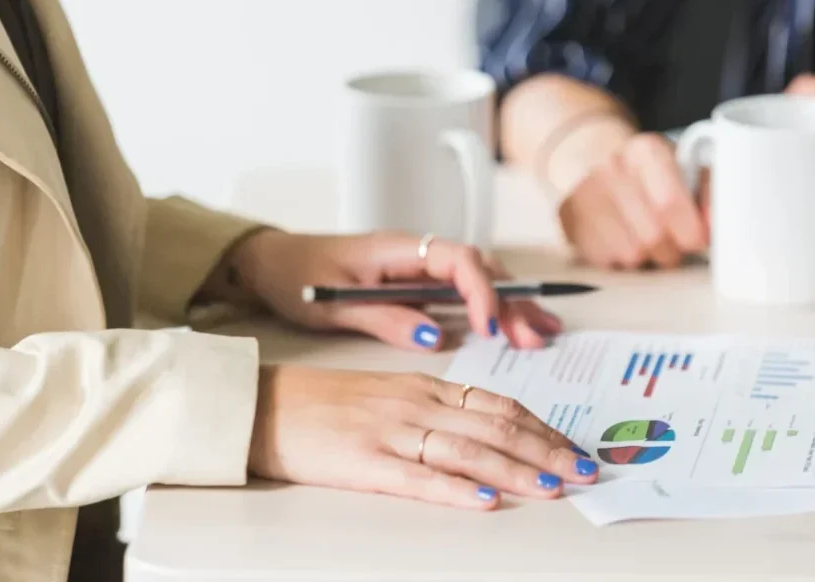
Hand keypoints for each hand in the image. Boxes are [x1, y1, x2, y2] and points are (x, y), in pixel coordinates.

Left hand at [229, 231, 561, 350]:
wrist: (271, 262)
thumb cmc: (296, 277)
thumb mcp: (334, 304)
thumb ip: (386, 318)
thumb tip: (436, 335)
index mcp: (398, 249)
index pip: (458, 260)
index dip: (480, 291)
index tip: (490, 327)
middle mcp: (418, 253)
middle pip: (481, 268)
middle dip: (511, 302)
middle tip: (533, 338)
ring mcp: (422, 267)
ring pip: (481, 280)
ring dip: (512, 306)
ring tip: (543, 334)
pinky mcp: (420, 284)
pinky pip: (466, 292)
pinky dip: (495, 309)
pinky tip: (519, 328)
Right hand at [248, 365, 598, 508]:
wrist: (263, 405)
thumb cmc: (324, 403)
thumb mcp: (389, 393)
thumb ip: (436, 408)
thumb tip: (485, 430)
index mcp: (426, 386)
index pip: (501, 405)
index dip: (544, 428)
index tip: (575, 448)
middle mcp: (418, 404)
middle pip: (497, 426)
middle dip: (549, 451)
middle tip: (586, 472)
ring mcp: (392, 432)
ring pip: (470, 449)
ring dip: (519, 470)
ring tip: (554, 488)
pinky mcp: (365, 461)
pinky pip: (419, 476)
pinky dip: (457, 489)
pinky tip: (486, 500)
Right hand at [558, 133, 708, 269]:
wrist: (596, 159)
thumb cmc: (652, 172)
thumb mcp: (687, 168)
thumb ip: (710, 192)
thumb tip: (714, 223)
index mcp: (645, 151)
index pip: (669, 203)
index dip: (690, 231)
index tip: (697, 238)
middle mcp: (611, 169)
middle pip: (653, 236)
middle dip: (672, 248)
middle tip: (674, 240)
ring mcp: (585, 197)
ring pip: (632, 255)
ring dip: (648, 256)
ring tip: (648, 238)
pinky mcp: (571, 223)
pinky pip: (609, 262)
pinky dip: (623, 259)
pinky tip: (624, 239)